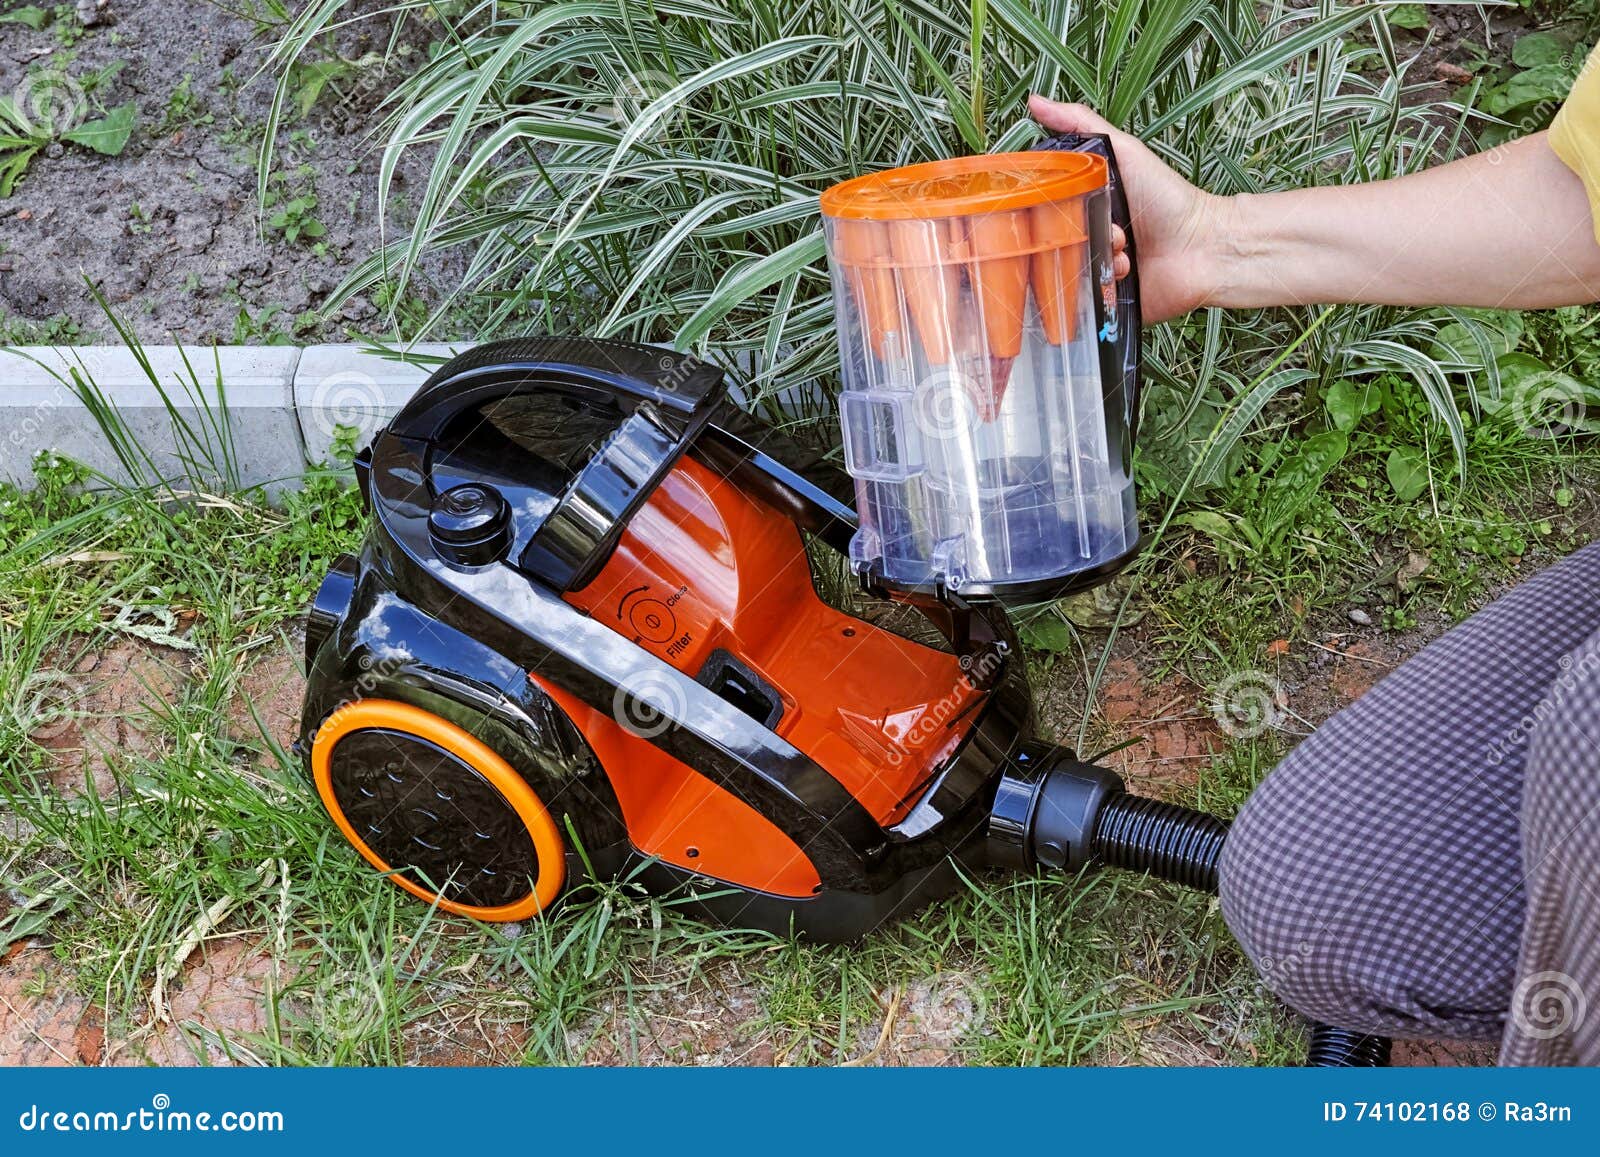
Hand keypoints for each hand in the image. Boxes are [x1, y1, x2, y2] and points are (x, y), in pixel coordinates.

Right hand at [1029, 96, 1226, 323]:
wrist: (1203, 246)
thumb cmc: (1167, 199)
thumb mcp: (1123, 151)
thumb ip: (1081, 125)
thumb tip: (1036, 102)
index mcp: (1086, 207)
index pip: (1045, 209)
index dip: (1041, 207)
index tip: (1043, 204)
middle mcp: (1088, 240)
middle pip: (1050, 244)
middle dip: (1068, 237)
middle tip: (1092, 226)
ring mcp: (1096, 272)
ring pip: (1066, 272)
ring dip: (1092, 258)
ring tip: (1120, 248)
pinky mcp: (1106, 301)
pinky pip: (1084, 300)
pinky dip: (1102, 284)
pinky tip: (1124, 270)